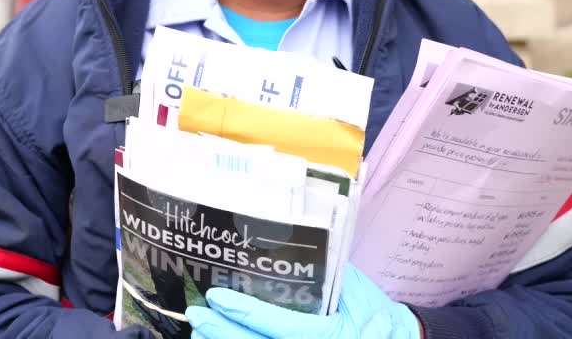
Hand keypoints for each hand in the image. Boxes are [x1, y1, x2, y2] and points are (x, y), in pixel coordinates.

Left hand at [185, 265, 421, 338]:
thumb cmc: (374, 311)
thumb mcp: (355, 287)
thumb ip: (323, 272)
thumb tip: (282, 242)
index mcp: (336, 335)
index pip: (286, 329)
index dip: (249, 314)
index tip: (218, 299)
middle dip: (225, 335)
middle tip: (197, 318)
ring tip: (200, 334)